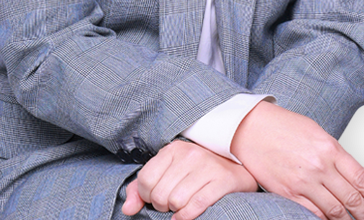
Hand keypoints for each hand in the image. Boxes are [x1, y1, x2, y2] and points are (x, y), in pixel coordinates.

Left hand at [121, 139, 257, 219]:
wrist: (236, 167)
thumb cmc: (196, 173)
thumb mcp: (168, 173)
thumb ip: (142, 189)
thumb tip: (127, 209)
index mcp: (172, 149)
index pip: (145, 179)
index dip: (147, 196)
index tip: (157, 196)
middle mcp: (189, 154)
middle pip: (160, 194)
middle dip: (163, 205)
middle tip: (172, 203)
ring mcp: (207, 166)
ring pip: (177, 201)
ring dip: (177, 211)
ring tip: (182, 205)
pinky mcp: (222, 180)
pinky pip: (196, 205)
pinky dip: (187, 215)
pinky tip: (185, 215)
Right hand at [231, 100, 363, 219]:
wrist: (249, 127)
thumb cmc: (285, 126)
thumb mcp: (317, 133)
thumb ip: (342, 157)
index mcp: (329, 147)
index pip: (362, 180)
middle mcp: (319, 166)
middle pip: (351, 199)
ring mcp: (303, 181)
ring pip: (334, 211)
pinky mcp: (288, 192)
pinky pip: (313, 214)